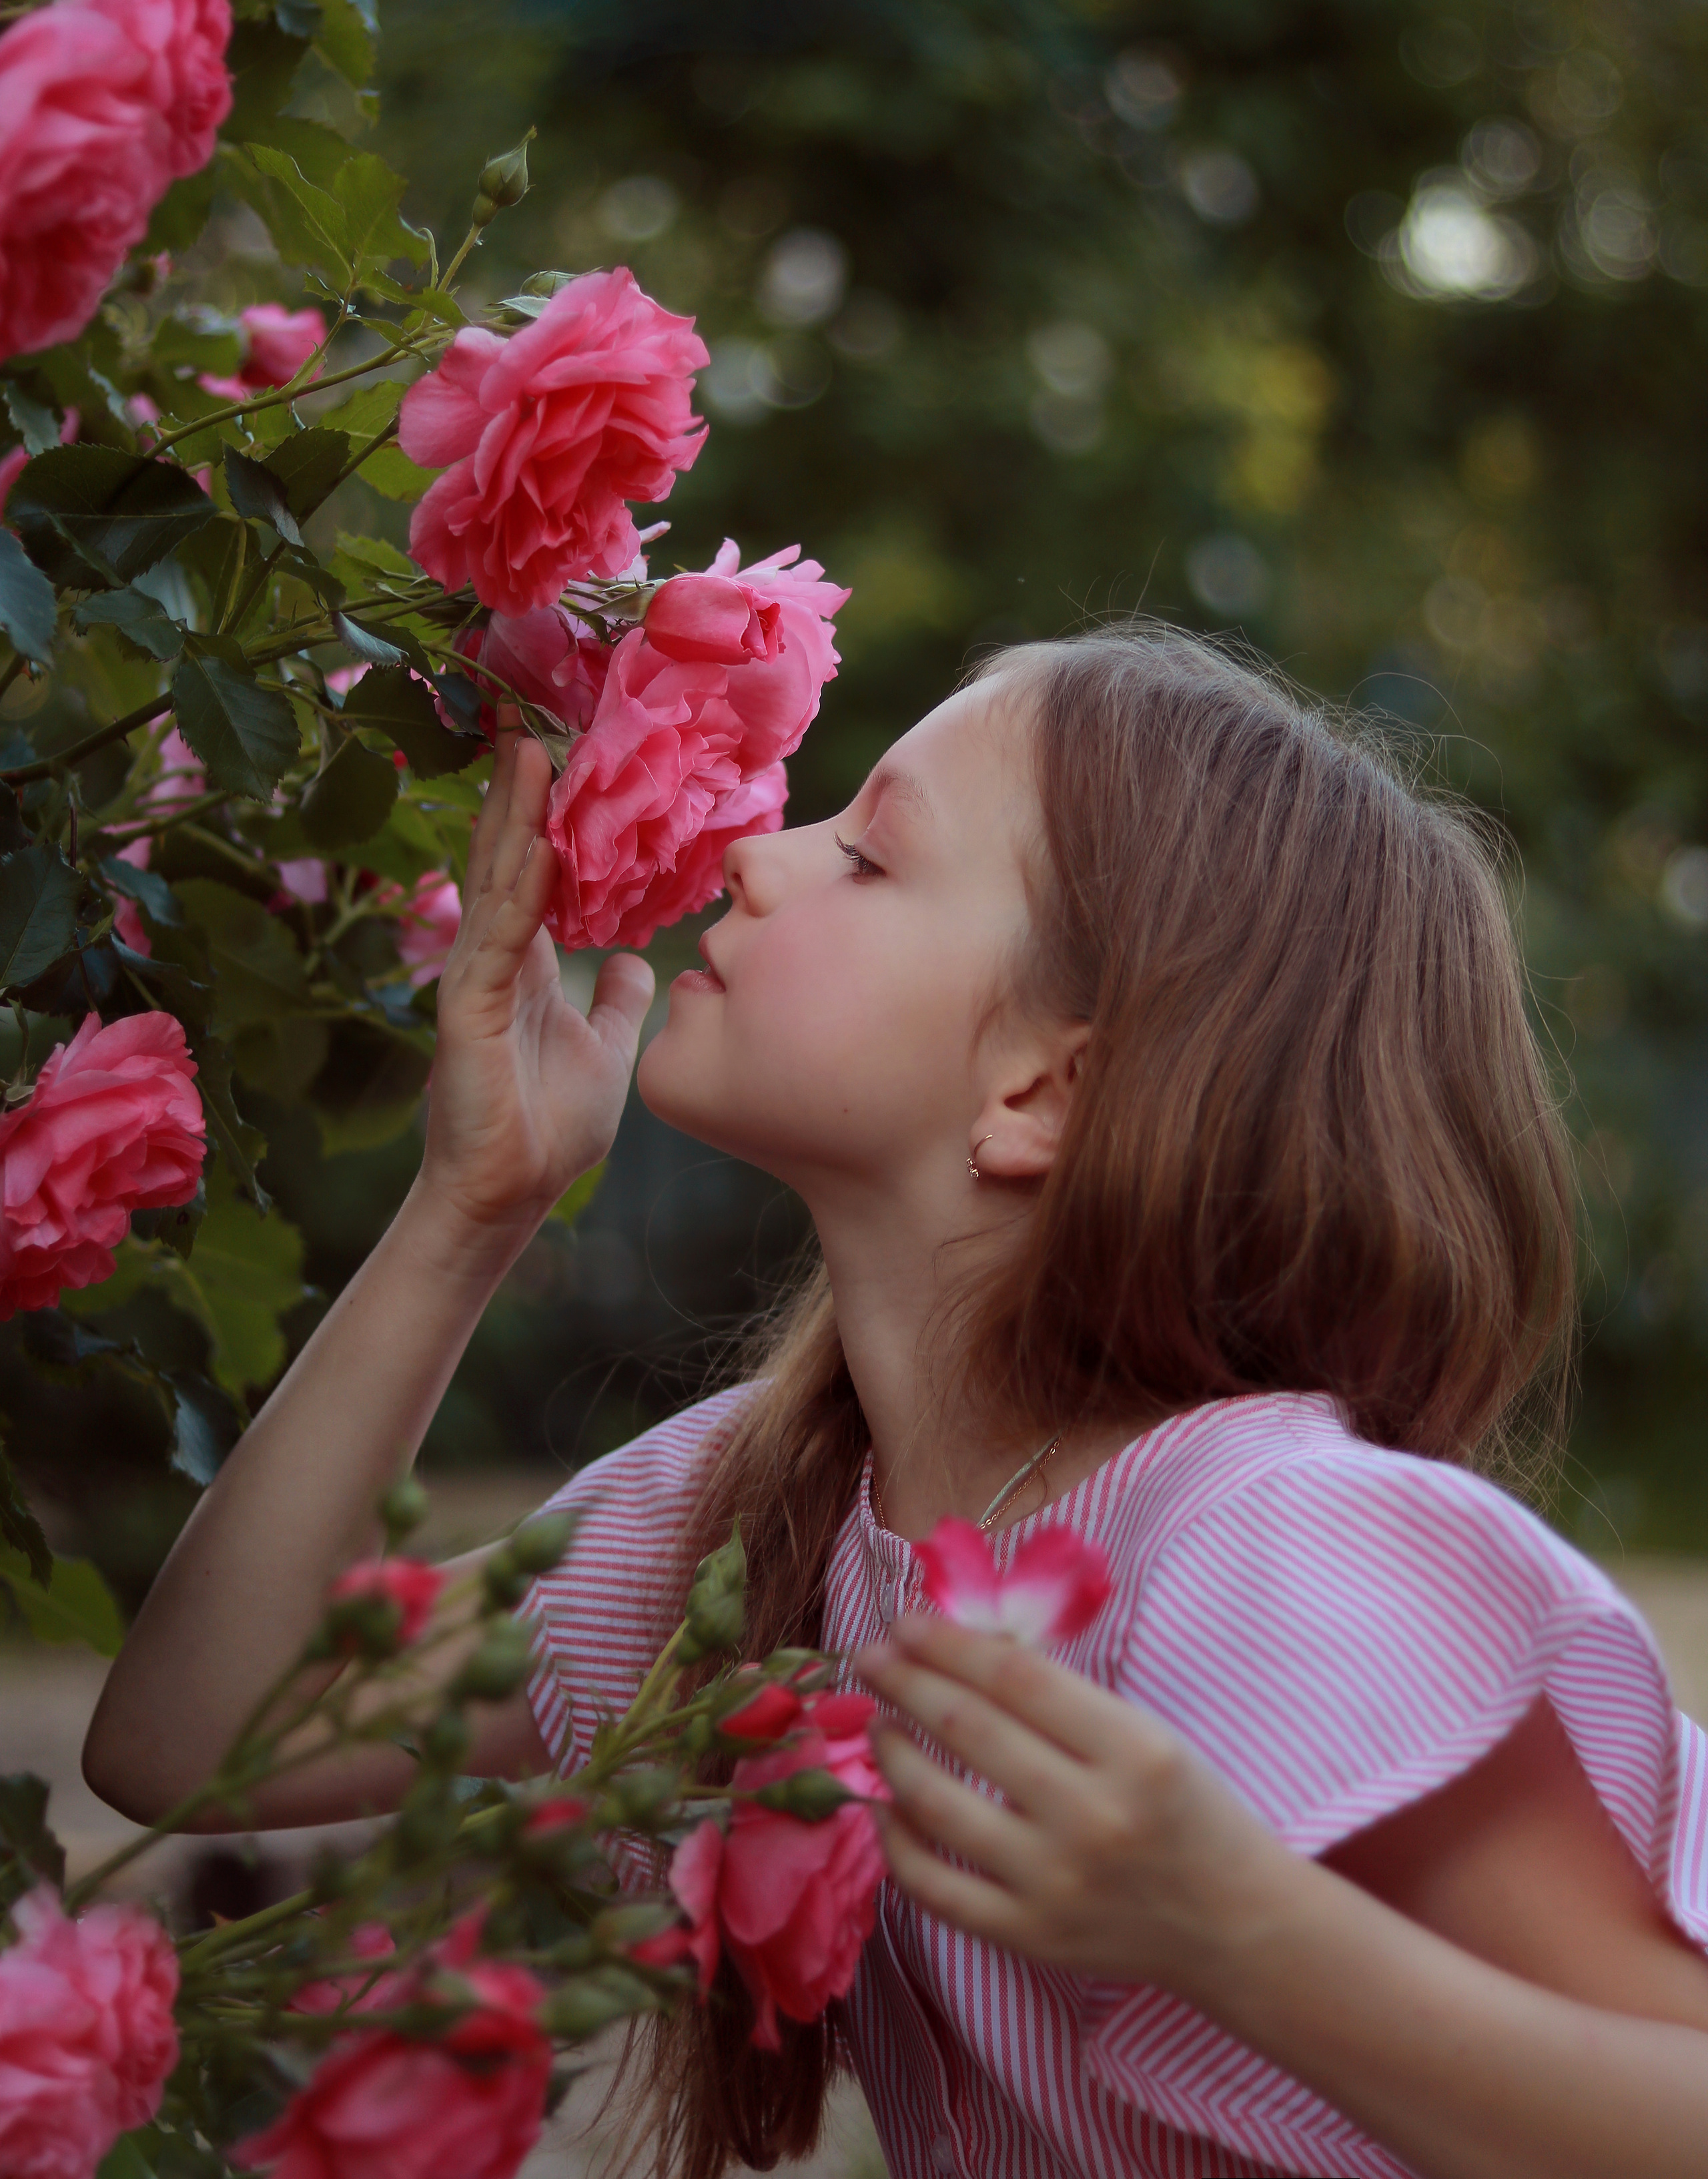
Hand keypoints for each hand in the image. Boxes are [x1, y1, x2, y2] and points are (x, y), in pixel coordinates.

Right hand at [420, 725, 653, 1237]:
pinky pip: (498, 938)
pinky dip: (516, 891)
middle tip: (533, 719)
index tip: (565, 753)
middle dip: (520, 791)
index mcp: (524, 961)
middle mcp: (495, 958)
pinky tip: (533, 847)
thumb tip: (636, 959)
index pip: (533, 869)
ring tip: (528, 753)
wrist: (510, 1194)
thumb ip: (616, 998)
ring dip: (513, 818)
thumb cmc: (549, 1127)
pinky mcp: (468, 1010)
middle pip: (506, 856)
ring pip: (496, 881)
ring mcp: (476, 979)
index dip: (545, 814)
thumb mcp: (604, 1045)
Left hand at [855, 1614, 1299, 2000]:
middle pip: (969, 1730)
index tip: (906, 1622)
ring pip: (938, 1806)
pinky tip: (885, 1805)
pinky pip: (935, 1888)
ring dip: (892, 1753)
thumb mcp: (1147, 1734)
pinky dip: (897, 1841)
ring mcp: (1055, 1883)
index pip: (1015, 1679)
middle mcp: (1092, 1816)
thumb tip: (959, 1648)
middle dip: (905, 1682)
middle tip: (870, 1657)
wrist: (1232, 1924)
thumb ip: (1061, 1699)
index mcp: (1134, 1750)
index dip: (949, 1643)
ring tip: (876, 1722)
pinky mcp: (1029, 1936)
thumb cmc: (1187, 1810)